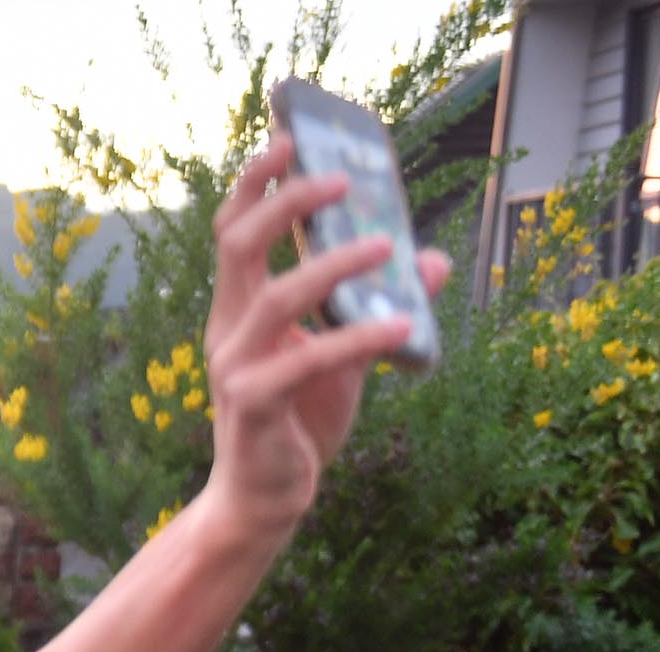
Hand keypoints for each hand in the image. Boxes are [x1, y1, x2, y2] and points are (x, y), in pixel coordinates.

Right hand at [199, 133, 452, 539]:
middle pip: (239, 248)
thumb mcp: (347, 356)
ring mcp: (235, 368)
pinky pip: (305, 361)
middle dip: (286, 205)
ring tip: (387, 244)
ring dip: (333, 264)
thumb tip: (432, 257)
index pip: (234, 233)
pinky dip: (356, 338)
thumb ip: (380, 305)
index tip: (289, 142)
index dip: (255, 185)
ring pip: (274, 298)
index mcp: (239, 312)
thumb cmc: (299, 423)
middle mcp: (227, 331)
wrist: (266, 500)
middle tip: (339, 180)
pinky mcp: (255, 406)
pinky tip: (401, 325)